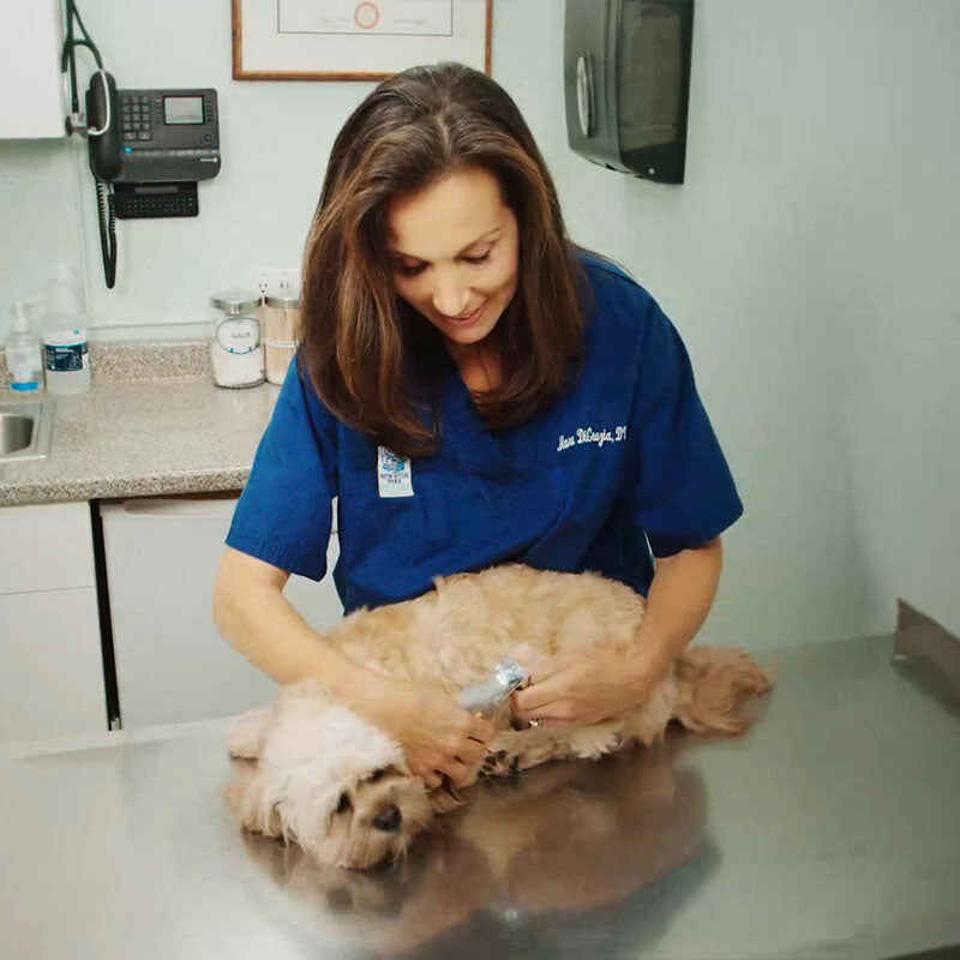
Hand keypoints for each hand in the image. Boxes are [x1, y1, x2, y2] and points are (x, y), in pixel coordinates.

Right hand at [355, 675, 495, 788]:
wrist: (380, 708)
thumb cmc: (407, 694)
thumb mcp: (439, 695)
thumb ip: (455, 710)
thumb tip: (465, 716)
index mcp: (461, 722)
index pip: (488, 733)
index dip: (485, 730)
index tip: (480, 728)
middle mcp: (453, 744)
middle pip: (478, 755)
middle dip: (475, 749)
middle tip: (468, 744)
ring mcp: (437, 760)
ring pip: (463, 774)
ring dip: (461, 766)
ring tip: (454, 760)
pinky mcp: (420, 771)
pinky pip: (437, 781)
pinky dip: (437, 775)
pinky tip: (433, 766)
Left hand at [511, 650, 662, 726]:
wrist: (632, 681)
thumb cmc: (603, 661)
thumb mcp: (570, 656)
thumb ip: (543, 667)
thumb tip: (520, 673)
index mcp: (560, 689)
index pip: (522, 701)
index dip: (511, 693)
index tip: (510, 682)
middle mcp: (563, 709)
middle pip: (525, 714)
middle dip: (516, 702)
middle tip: (517, 687)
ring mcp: (571, 719)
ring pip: (536, 720)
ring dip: (529, 709)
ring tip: (532, 693)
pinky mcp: (578, 724)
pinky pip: (551, 723)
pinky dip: (543, 714)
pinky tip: (548, 701)